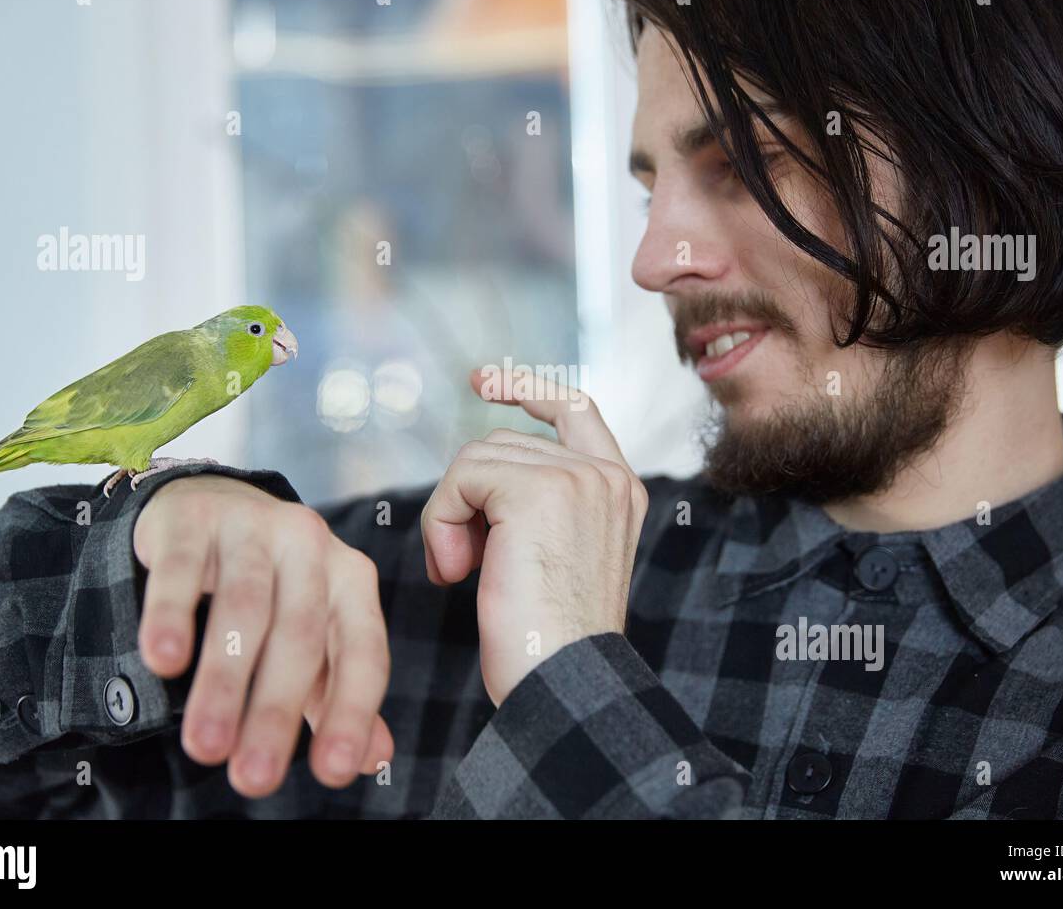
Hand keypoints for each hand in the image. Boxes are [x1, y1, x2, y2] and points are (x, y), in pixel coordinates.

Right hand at [133, 475, 392, 797]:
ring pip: (244, 607)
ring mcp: (254, 526)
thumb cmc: (273, 588)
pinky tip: (164, 660)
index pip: (362, 652)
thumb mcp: (313, 636)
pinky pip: (182, 569)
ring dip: (225, 682)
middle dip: (275, 713)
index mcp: (351, 581)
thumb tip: (372, 759)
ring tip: (205, 746)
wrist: (212, 504)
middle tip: (252, 779)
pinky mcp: (194, 518)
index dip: (351, 713)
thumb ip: (336, 694)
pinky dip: (172, 615)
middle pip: (300, 636)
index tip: (333, 773)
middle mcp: (312, 547)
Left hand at [421, 369, 647, 704]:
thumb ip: (538, 505)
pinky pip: (461, 478)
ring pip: (476, 460)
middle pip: (502, 444)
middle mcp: (606, 476)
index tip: (482, 381)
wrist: (564, 682)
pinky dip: (441, 522)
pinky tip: (455, 571)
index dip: (526, 386)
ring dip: (449, 516)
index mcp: (620, 490)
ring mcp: (577, 477)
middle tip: (456, 562)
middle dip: (464, 497)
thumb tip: (478, 479)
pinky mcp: (539, 489)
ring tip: (457, 572)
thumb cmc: (550, 641)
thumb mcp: (556, 557)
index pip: (574, 408)